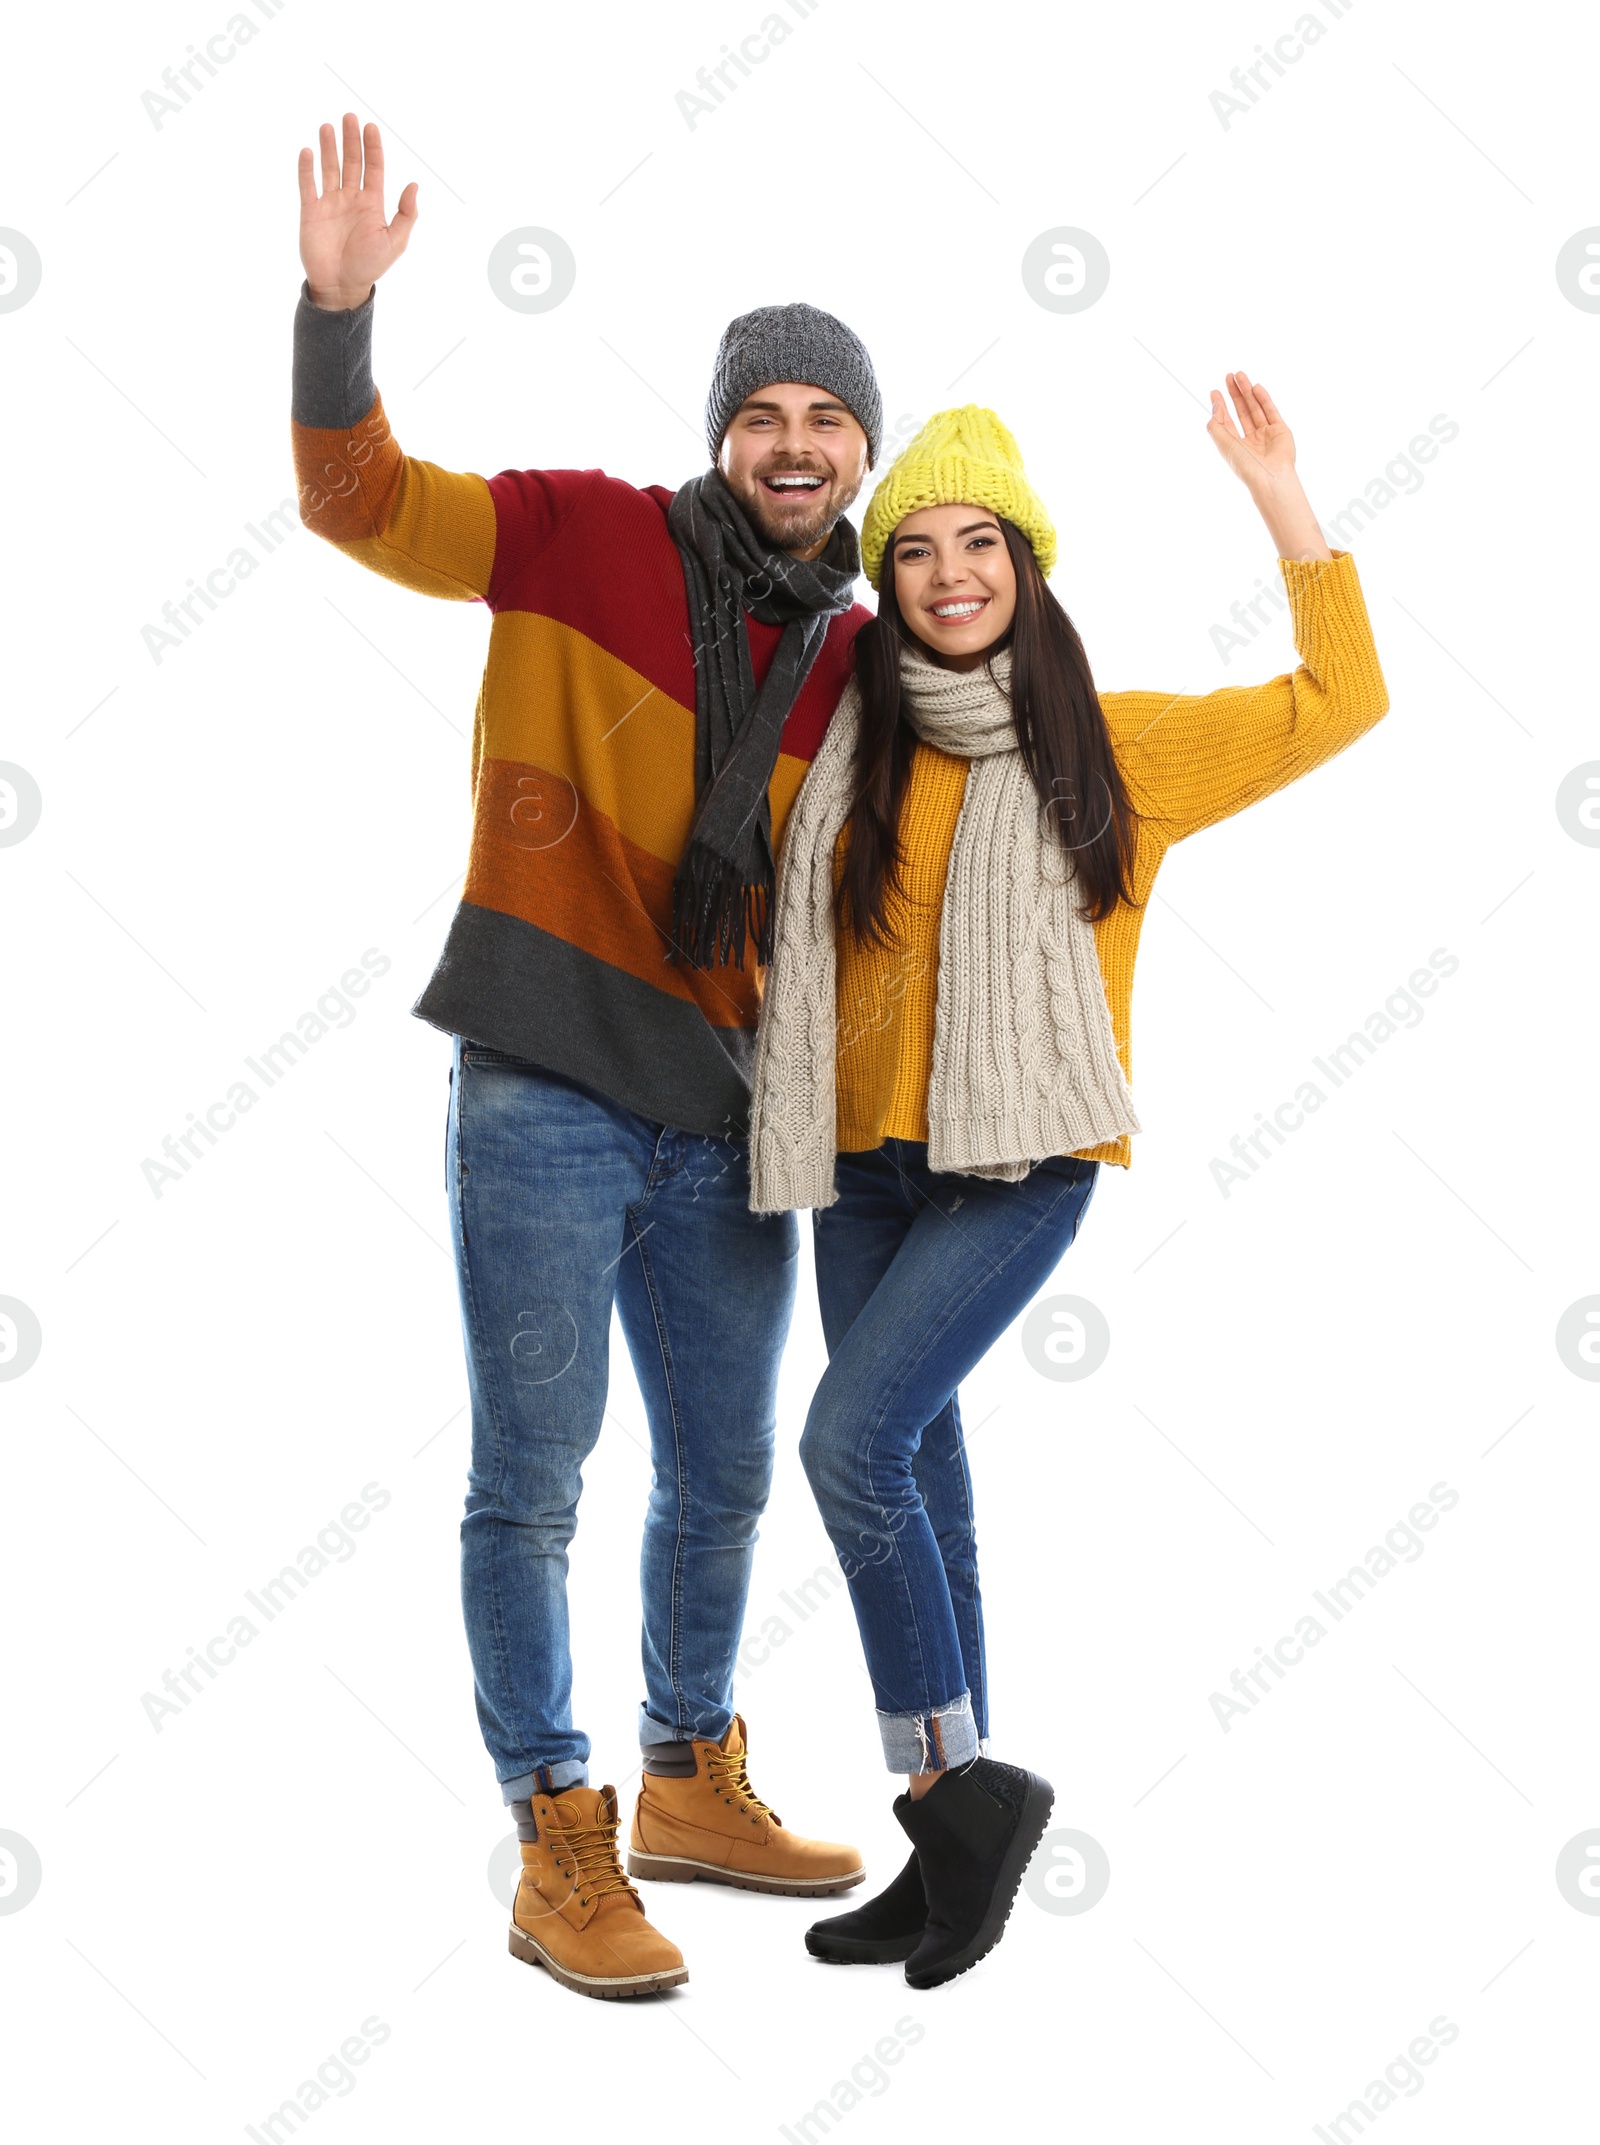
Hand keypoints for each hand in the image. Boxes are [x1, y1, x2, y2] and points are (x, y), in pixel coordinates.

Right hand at [298, 113, 416, 309]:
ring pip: (330, 168)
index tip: (370, 127)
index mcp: (372, 204)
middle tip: (349, 117)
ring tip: (327, 126)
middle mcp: (351, 199)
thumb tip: (415, 185)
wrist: (341, 286)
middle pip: (352, 162)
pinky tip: (307, 151)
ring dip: (328, 147)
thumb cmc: (370, 266)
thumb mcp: (395, 242)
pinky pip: (308, 185)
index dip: (373, 147)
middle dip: (351, 139)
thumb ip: (405, 214)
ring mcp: (330, 204)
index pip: (374, 168)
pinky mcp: (311, 212)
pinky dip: (306, 168)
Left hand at [1206, 371, 1295, 490]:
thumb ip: (1217, 427)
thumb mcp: (1226, 445)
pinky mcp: (1280, 430)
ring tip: (1240, 375)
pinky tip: (1255, 388)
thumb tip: (1214, 406)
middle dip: (1235, 394)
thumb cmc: (1246, 466)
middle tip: (1228, 376)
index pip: (1227, 422)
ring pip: (1255, 408)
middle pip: (1242, 411)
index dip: (1221, 406)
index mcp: (1237, 446)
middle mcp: (1252, 440)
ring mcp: (1267, 434)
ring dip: (1247, 392)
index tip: (1214, 391)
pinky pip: (1271, 411)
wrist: (1270, 477)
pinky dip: (1263, 399)